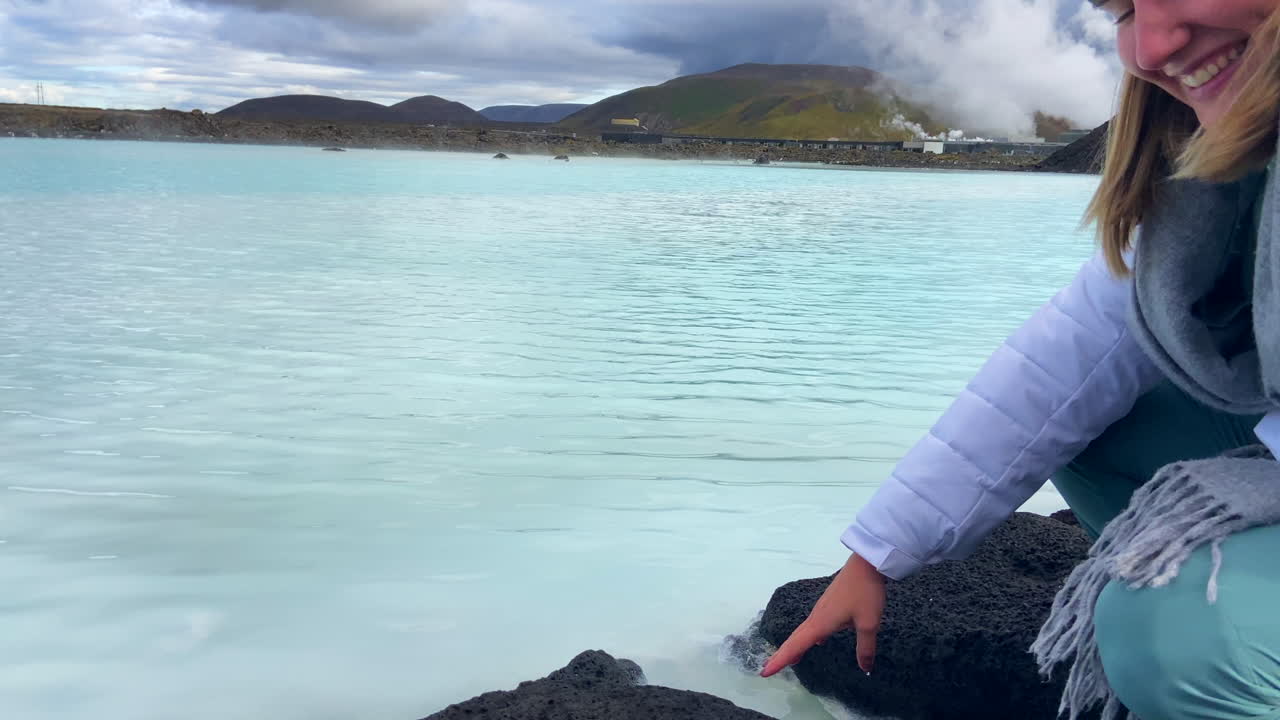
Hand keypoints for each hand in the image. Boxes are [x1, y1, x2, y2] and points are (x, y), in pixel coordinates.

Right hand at [760, 552, 885, 676]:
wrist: (866, 563)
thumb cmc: (865, 593)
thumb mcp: (869, 623)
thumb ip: (865, 648)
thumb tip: (865, 669)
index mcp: (821, 623)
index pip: (796, 645)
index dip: (780, 660)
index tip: (764, 673)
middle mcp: (816, 617)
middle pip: (795, 639)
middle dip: (782, 655)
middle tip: (768, 669)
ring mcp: (822, 609)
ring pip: (803, 631)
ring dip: (794, 646)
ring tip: (791, 660)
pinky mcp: (829, 604)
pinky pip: (813, 625)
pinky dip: (808, 637)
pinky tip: (818, 641)